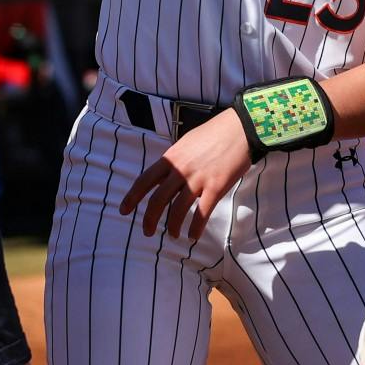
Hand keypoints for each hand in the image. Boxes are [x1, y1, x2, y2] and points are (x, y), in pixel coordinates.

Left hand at [117, 109, 251, 239]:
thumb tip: (165, 176)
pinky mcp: (216, 187)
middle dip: (149, 219)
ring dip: (173, 226)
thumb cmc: (214, 133)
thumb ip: (175, 161)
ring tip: (173, 235)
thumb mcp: (186, 143)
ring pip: (178, 210)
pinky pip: (202, 213)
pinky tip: (193, 236)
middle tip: (147, 232)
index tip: (124, 211)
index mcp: (171, 158)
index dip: (132, 197)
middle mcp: (181, 170)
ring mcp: (198, 179)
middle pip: (158, 200)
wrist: (240, 129)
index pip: (145, 181)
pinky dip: (196, 228)